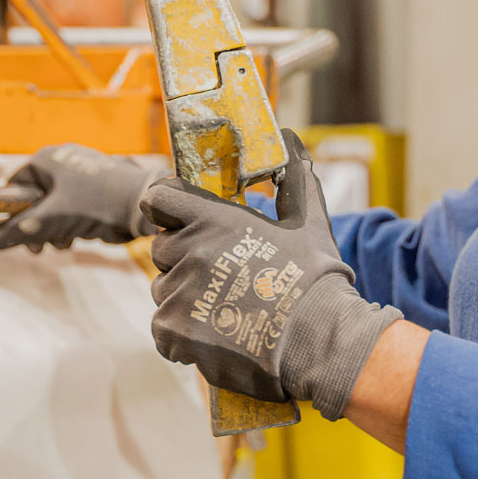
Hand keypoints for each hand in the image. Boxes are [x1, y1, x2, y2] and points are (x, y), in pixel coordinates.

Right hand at [0, 144, 158, 251]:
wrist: (145, 204)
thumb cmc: (95, 205)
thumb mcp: (49, 222)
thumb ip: (15, 231)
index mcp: (47, 159)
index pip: (14, 186)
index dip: (11, 213)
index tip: (17, 235)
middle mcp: (63, 159)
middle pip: (35, 197)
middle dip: (36, 226)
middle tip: (40, 247)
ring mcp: (83, 170)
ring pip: (55, 204)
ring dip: (54, 228)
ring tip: (64, 243)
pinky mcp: (99, 184)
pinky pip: (75, 205)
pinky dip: (73, 222)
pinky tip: (81, 236)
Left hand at [141, 130, 399, 420]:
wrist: (319, 339)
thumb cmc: (315, 278)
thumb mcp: (308, 220)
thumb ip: (294, 177)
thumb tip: (292, 139)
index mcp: (213, 220)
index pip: (158, 198)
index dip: (166, 206)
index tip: (181, 219)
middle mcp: (189, 252)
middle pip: (161, 248)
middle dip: (182, 257)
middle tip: (218, 273)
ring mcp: (178, 293)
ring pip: (162, 289)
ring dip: (183, 297)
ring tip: (223, 309)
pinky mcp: (173, 332)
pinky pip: (162, 328)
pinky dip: (181, 334)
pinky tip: (214, 335)